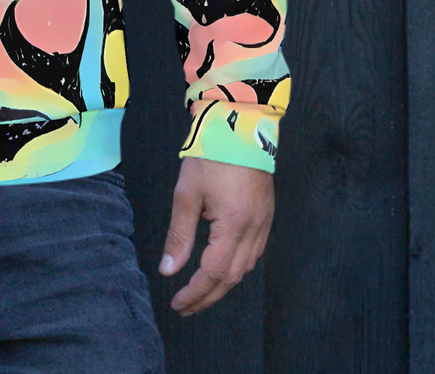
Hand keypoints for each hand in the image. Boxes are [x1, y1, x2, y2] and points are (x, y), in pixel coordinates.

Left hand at [158, 157, 273, 315]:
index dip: (195, 292)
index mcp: (234, 226)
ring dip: (222, 285)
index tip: (177, 304)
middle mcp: (254, 231)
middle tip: (186, 307)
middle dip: (208, 296)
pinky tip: (221, 268)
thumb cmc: (210, 155)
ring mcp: (264, 224)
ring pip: (245, 268)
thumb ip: (179, 235)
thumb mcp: (186, 193)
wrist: (239, 126)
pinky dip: (236, 267)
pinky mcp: (266, 216)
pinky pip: (253, 253)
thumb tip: (168, 270)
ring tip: (200, 293)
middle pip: (232, 277)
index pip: (213, 273)